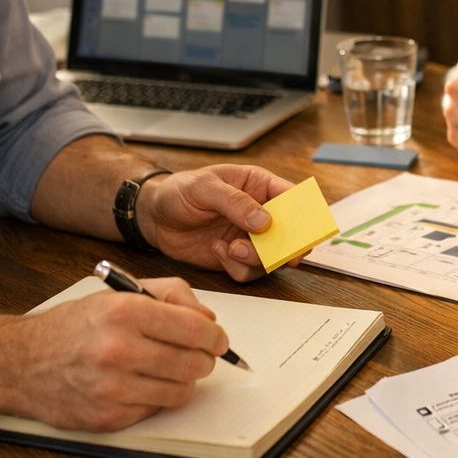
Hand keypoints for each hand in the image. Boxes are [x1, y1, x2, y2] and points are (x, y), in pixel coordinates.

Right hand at [9, 277, 224, 430]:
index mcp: (124, 312)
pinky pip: (156, 410)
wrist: (22, 363)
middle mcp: (118, 350)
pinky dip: (156, 398)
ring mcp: (112, 388)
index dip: (215, 336)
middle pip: (194, 364)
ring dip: (183, 381)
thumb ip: (171, 295)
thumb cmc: (75, 327)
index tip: (217, 339)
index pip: (195, 329)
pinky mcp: (107, 418)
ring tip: (166, 369)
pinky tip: (140, 384)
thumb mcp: (120, 293)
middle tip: (198, 356)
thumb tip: (209, 319)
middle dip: (203, 359)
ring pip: (181, 392)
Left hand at [139, 165, 294, 280]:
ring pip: (271, 257)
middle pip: (290, 233)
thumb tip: (265, 221)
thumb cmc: (179, 191)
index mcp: (258, 185)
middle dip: (287, 246)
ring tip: (232, 248)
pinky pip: (249, 271)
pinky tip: (218, 250)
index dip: (304, 214)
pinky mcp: (236, 257)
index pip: (292, 197)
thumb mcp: (204, 187)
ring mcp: (249, 237)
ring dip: (256, 258)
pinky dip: (236, 267)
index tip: (304, 231)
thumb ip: (235, 202)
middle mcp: (259, 213)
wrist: (153, 217)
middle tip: (282, 255)